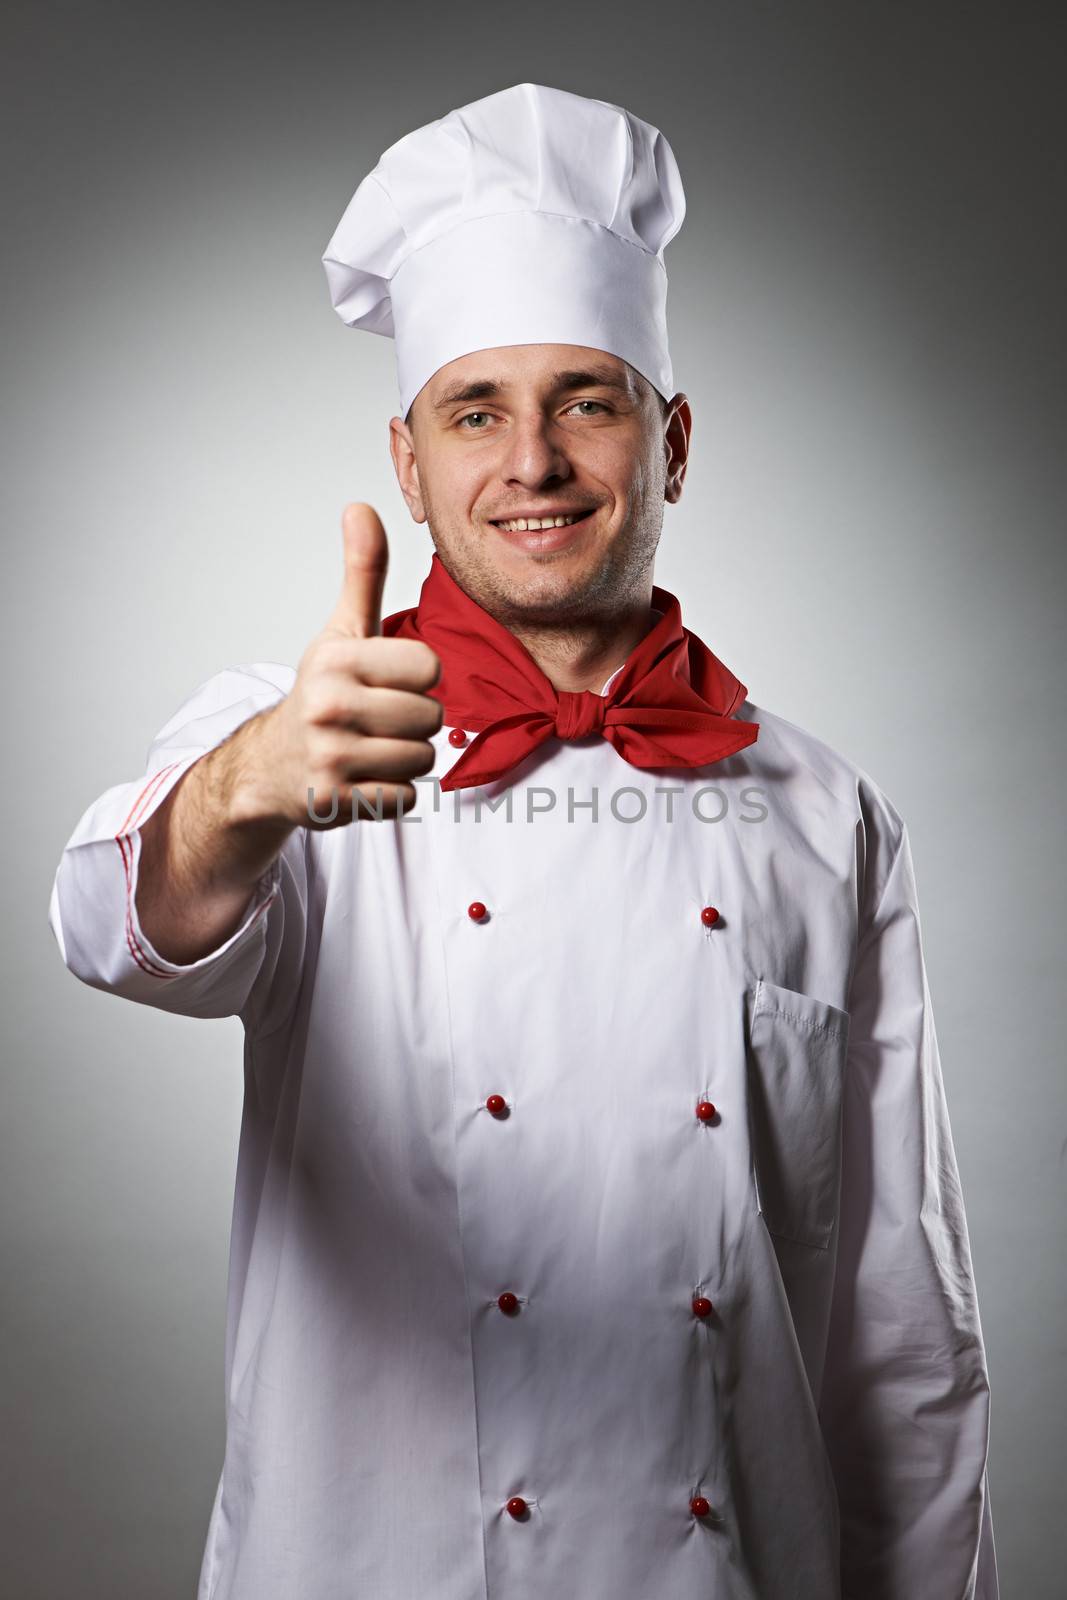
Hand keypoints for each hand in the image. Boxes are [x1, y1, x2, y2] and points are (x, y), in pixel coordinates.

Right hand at [248, 504, 442, 827]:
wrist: (271, 765)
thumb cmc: (321, 692)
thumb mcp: (340, 631)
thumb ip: (362, 573)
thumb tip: (362, 507)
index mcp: (337, 660)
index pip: (430, 668)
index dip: (419, 678)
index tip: (388, 681)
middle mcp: (329, 707)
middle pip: (431, 718)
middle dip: (414, 723)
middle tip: (378, 721)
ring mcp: (330, 756)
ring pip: (422, 760)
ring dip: (406, 759)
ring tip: (371, 748)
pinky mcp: (336, 800)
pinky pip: (407, 799)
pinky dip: (393, 793)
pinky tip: (364, 777)